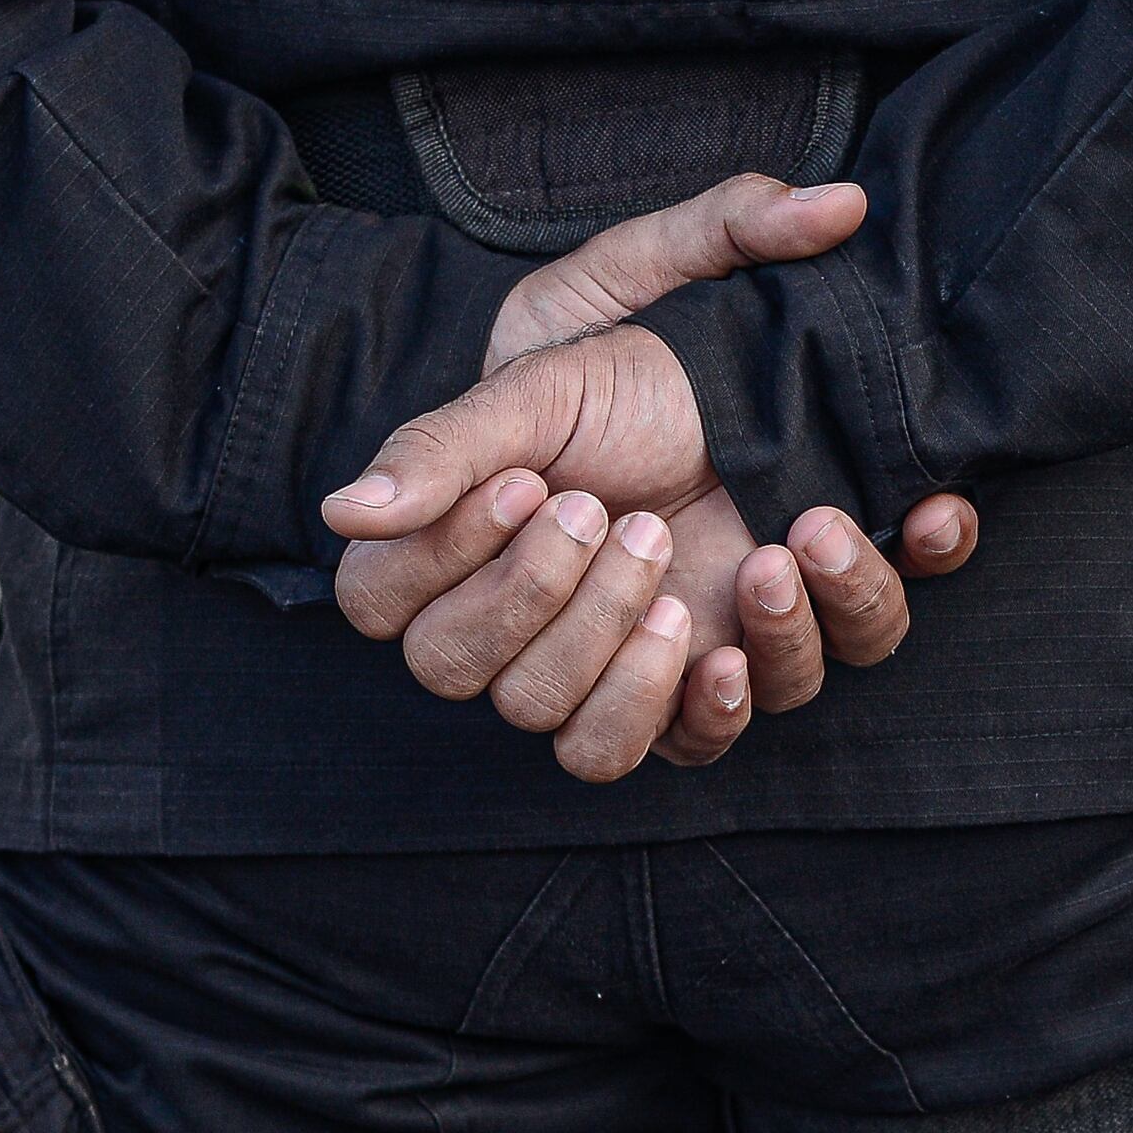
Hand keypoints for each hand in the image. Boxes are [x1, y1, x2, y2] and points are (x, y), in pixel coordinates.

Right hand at [319, 175, 977, 778]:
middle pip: (506, 694)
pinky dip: (764, 664)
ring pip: (597, 751)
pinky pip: (710, 738)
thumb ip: (444, 445)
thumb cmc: (638, 380)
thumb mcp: (542, 388)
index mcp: (457, 561)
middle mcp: (528, 636)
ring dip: (652, 669)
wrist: (767, 383)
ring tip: (732, 563)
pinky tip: (784, 585)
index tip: (531, 484)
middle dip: (574, 608)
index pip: (389, 614)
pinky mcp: (712, 683)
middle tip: (631, 520)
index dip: (450, 563)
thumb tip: (348, 510)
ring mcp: (621, 672)